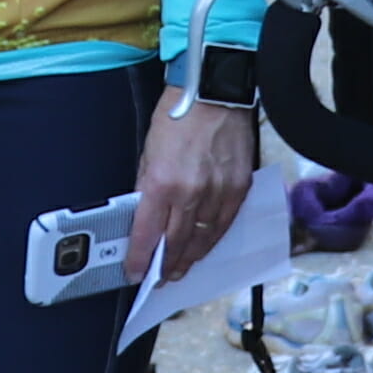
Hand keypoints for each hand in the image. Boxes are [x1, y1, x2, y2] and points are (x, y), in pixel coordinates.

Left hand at [128, 85, 261, 288]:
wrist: (214, 92)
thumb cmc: (178, 115)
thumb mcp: (148, 152)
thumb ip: (147, 187)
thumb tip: (144, 216)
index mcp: (162, 183)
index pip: (147, 234)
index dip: (139, 258)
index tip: (134, 272)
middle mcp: (190, 194)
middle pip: (176, 244)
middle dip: (165, 266)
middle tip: (159, 279)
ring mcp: (218, 193)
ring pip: (203, 241)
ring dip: (189, 259)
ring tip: (180, 270)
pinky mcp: (238, 188)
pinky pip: (224, 225)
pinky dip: (212, 241)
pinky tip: (204, 248)